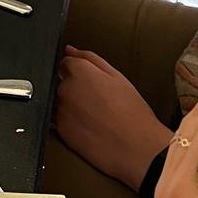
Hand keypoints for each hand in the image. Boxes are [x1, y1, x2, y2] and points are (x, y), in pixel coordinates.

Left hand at [55, 47, 172, 188]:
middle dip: (77, 89)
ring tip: (99, 117)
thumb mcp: (117, 77)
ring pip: (63, 103)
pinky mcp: (61, 131)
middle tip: (101, 102)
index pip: (66, 63)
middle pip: (64, 83)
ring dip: (74, 107)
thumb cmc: (131, 113)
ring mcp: (61, 111)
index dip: (80, 72)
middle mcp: (65, 89)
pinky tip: (93, 128)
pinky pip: (63, 122)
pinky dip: (74, 124)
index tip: (91, 82)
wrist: (136, 148)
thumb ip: (89, 58)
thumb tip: (70, 50)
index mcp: (79, 72)